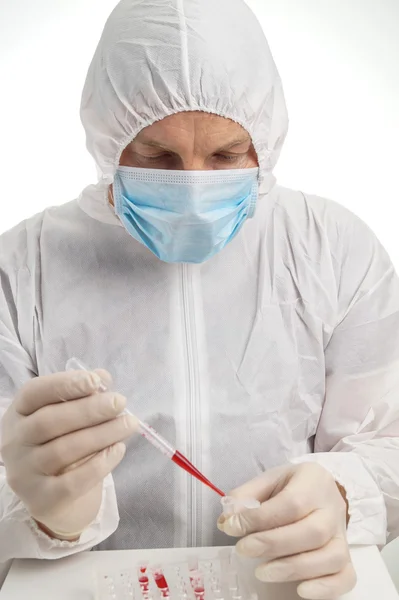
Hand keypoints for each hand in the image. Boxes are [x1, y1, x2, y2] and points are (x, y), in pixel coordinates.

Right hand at [1, 369, 137, 539]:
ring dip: (101, 434)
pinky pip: (72, 482)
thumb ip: (83, 395)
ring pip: (63, 450)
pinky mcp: (41, 500)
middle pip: (49, 421)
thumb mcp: (66, 416)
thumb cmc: (61, 443)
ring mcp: (23, 473)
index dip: (65, 384)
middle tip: (120, 402)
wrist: (55, 497)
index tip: (96, 381)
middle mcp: (14, 441)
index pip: (34, 393)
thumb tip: (103, 377)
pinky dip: (99, 464)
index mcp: (18, 413)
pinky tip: (118, 450)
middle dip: (89, 409)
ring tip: (128, 424)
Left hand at [218, 463, 355, 599]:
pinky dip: (325, 588)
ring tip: (262, 571)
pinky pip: (346, 577)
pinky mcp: (346, 557)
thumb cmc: (292, 486)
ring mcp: (342, 534)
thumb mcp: (268, 480)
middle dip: (273, 544)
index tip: (233, 527)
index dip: (260, 518)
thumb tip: (228, 519)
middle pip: (313, 532)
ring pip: (330, 557)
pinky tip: (301, 590)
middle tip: (244, 550)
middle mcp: (333, 507)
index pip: (291, 502)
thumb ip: (246, 496)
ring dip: (293, 568)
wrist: (321, 491)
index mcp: (314, 480)